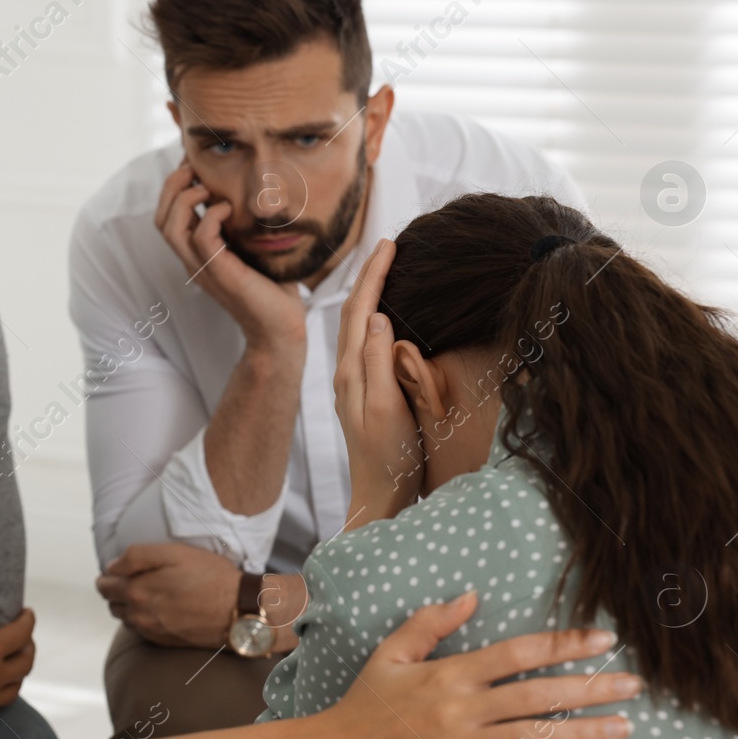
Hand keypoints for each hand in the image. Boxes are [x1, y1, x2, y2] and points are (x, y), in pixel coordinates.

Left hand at [97, 543, 240, 647]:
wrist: (237, 610)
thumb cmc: (209, 576)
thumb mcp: (173, 553)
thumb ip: (135, 556)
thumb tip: (111, 566)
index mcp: (136, 591)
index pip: (104, 586)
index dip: (108, 575)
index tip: (118, 570)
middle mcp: (138, 615)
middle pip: (111, 604)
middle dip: (116, 591)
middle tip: (133, 579)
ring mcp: (151, 631)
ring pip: (125, 618)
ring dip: (128, 606)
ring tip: (147, 593)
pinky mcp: (164, 642)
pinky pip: (140, 630)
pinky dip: (142, 619)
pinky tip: (158, 609)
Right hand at [154, 159, 305, 349]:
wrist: (280, 327)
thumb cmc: (271, 287)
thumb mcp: (251, 247)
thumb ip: (239, 225)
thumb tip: (246, 193)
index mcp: (196, 254)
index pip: (166, 217)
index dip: (173, 188)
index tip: (193, 166)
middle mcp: (192, 261)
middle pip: (160, 219)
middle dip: (171, 187)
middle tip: (192, 167)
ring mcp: (203, 269)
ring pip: (170, 228)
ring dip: (184, 199)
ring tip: (206, 187)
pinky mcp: (220, 273)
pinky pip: (201, 238)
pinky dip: (210, 216)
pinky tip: (229, 209)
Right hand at [303, 592, 639, 738]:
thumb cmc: (363, 704)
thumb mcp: (390, 654)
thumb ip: (432, 623)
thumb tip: (472, 596)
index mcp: (448, 673)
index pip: (518, 653)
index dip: (564, 645)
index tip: (603, 641)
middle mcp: (460, 709)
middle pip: (538, 695)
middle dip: (590, 689)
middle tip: (634, 686)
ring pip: (533, 738)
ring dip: (582, 733)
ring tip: (622, 728)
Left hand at [334, 237, 420, 524]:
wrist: (381, 494)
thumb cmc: (390, 456)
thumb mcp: (386, 408)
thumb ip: (379, 363)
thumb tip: (379, 317)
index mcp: (351, 371)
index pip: (361, 311)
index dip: (373, 275)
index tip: (388, 244)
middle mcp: (347, 372)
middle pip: (355, 312)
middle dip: (369, 276)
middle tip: (387, 245)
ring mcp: (354, 382)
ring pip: (358, 326)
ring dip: (369, 294)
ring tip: (383, 269)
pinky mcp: (364, 392)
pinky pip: (366, 341)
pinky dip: (373, 317)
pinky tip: (382, 315)